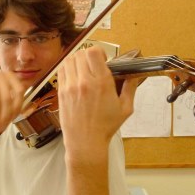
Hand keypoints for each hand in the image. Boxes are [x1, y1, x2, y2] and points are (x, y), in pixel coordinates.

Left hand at [57, 46, 137, 161]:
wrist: (85, 142)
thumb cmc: (105, 127)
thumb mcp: (125, 108)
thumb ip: (130, 88)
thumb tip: (134, 75)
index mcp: (101, 84)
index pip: (94, 52)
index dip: (99, 51)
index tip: (103, 59)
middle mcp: (84, 82)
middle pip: (81, 53)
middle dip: (89, 55)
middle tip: (94, 65)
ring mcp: (70, 87)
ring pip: (69, 59)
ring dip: (77, 60)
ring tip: (84, 69)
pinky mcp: (61, 92)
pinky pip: (61, 70)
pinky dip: (67, 68)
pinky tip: (74, 75)